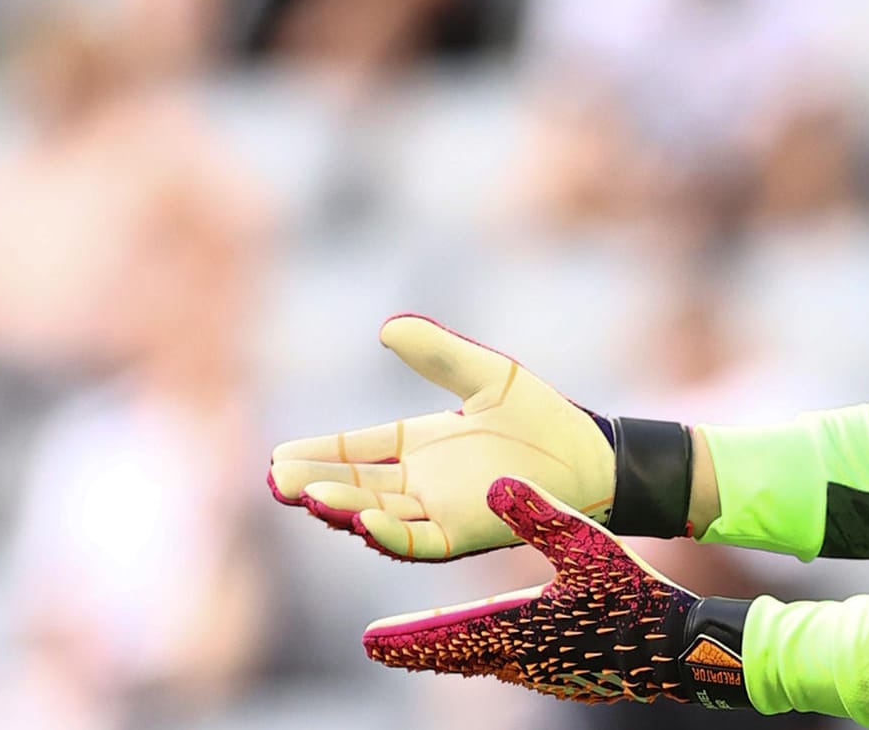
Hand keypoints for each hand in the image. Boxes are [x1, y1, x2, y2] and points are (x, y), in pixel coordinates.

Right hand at [267, 315, 615, 560]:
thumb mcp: (487, 376)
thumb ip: (440, 355)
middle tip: (276, 481)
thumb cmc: (543, 418)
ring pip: (378, 515)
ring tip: (308, 496)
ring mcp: (441, 510)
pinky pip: (418, 541)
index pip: (358, 450)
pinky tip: (361, 520)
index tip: (278, 456)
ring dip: (343, 507)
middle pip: (357, 486)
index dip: (320, 454)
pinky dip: (388, 534)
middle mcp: (423, 482)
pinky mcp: (465, 534)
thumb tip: (388, 327)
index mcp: (422, 445)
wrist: (592, 456)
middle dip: (315, 485)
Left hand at [363, 476, 753, 708]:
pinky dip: (488, 653)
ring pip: (484, 662)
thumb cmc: (636, 597)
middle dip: (418, 648)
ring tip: (426, 642)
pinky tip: (497, 645)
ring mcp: (546, 673)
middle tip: (381, 645)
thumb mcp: (589, 545)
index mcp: (520, 629)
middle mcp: (523, 660)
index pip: (447, 637)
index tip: (369, 641)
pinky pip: (512, 665)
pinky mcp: (567, 675)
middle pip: (457, 656)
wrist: (681, 649)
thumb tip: (493, 485)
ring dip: (451, 650)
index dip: (406, 638)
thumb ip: (540, 515)